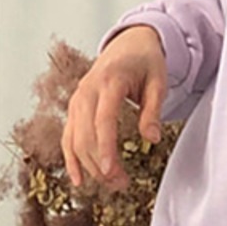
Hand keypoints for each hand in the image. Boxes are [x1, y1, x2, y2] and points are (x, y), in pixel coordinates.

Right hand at [62, 26, 166, 191]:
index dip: (105, 147)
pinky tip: (78, 179)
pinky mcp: (75, 106)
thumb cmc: (145, 60)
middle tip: (121, 184)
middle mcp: (88, 90)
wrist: (129, 42)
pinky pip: (68, 135)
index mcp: (110, 81)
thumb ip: (153, 110)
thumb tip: (151, 139)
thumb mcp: (158, 81)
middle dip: (100, 163)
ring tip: (110, 183)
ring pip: (74, 138)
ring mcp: (78, 98)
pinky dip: (70, 158)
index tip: (109, 170)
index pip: (103, 119)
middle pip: (86, 133)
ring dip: (89, 165)